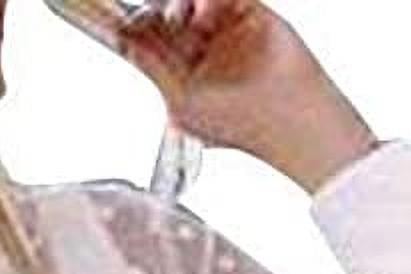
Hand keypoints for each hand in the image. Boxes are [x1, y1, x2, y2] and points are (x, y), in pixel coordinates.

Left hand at [115, 0, 378, 189]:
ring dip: (181, 3)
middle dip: (157, 11)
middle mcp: (204, 46)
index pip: (153, 39)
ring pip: (193, 1)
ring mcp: (226, 27)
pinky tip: (203, 17)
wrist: (289, 119)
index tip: (122, 23)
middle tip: (155, 18)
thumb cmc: (242, 125)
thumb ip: (152, 66)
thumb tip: (123, 38)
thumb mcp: (182, 100)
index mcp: (184, 69)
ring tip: (180, 18)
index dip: (136, 26)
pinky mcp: (251, 11)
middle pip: (170, 12)